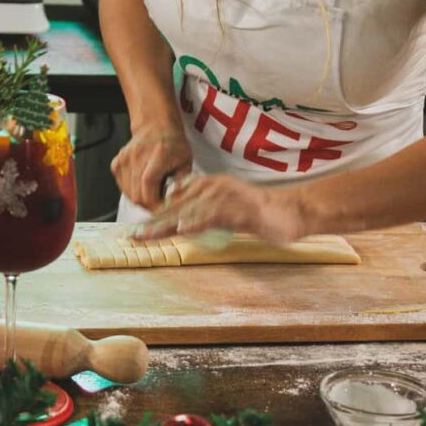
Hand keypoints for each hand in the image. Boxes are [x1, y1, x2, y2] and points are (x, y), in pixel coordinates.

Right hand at [110, 124, 192, 210]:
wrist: (156, 126)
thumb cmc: (172, 144)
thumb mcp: (186, 162)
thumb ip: (182, 183)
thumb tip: (176, 202)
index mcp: (158, 155)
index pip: (149, 183)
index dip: (153, 202)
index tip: (161, 208)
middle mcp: (139, 156)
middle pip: (137, 193)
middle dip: (148, 205)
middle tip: (158, 204)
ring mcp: (125, 159)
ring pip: (128, 193)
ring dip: (140, 199)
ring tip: (151, 193)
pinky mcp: (117, 162)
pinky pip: (122, 186)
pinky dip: (131, 191)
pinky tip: (141, 186)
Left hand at [135, 175, 306, 242]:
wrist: (291, 211)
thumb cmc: (259, 214)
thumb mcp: (227, 212)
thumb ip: (206, 214)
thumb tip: (183, 222)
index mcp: (209, 187)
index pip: (177, 204)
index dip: (156, 219)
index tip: (138, 233)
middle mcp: (214, 188)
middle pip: (177, 208)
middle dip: (154, 224)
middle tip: (133, 237)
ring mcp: (226, 198)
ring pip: (189, 212)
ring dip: (166, 225)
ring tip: (147, 236)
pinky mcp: (239, 210)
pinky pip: (213, 216)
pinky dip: (197, 222)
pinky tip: (182, 229)